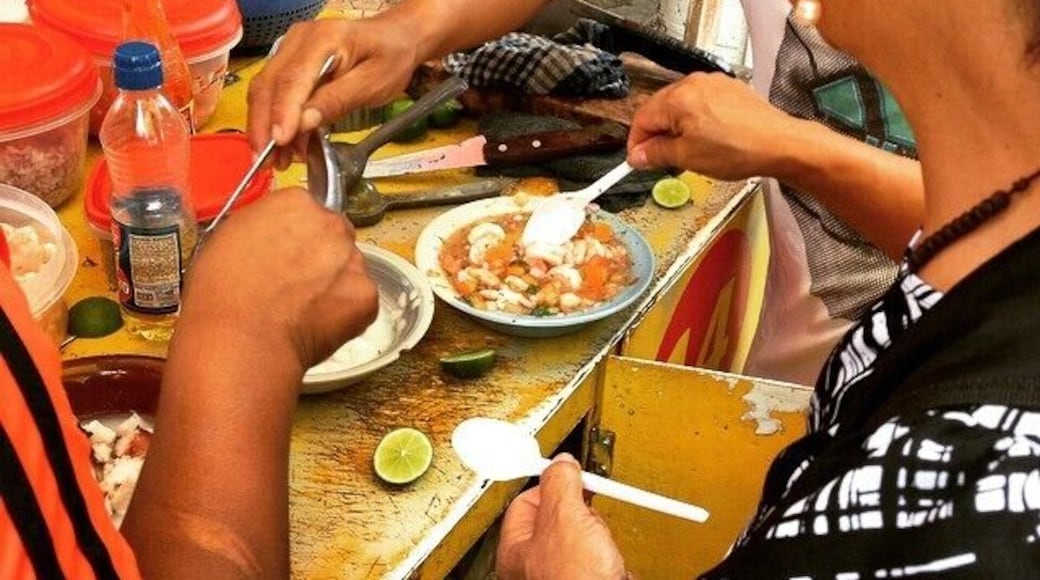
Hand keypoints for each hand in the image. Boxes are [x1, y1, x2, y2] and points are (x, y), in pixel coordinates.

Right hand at [182, 187, 378, 373]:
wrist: (241, 339)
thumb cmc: (225, 295)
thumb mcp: (229, 238)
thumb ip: (263, 228)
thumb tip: (273, 239)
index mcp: (295, 204)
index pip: (308, 211)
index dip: (296, 238)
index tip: (287, 254)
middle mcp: (330, 225)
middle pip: (335, 237)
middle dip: (321, 258)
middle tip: (296, 286)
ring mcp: (353, 260)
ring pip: (349, 270)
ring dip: (334, 286)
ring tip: (302, 310)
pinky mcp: (366, 296)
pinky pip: (360, 303)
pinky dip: (345, 316)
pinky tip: (316, 325)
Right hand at [247, 16, 422, 168]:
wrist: (394, 38)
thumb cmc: (389, 58)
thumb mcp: (373, 83)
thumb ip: (338, 101)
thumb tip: (304, 121)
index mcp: (324, 39)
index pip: (293, 78)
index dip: (282, 112)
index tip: (279, 141)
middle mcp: (299, 40)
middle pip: (269, 85)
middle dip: (264, 126)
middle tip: (267, 161)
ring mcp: (291, 49)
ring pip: (265, 91)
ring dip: (265, 127)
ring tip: (276, 160)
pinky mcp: (290, 63)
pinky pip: (274, 93)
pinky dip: (275, 121)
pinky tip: (285, 146)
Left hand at [496, 454, 626, 579]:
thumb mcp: (566, 518)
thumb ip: (560, 485)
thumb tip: (560, 464)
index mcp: (515, 548)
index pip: (527, 500)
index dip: (550, 483)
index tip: (567, 471)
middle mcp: (533, 565)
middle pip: (556, 518)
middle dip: (579, 510)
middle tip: (588, 512)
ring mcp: (560, 576)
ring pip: (581, 538)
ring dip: (597, 534)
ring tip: (601, 544)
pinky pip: (598, 559)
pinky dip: (608, 555)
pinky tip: (612, 562)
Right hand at [627, 72, 804, 180]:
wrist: (780, 144)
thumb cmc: (740, 149)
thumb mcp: (688, 158)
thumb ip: (657, 154)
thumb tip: (638, 156)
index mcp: (678, 98)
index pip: (642, 119)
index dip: (636, 143)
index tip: (637, 160)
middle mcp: (694, 84)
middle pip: (659, 109)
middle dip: (655, 135)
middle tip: (657, 159)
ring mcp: (713, 84)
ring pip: (680, 106)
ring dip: (675, 128)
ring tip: (684, 152)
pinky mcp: (729, 89)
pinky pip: (701, 103)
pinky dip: (695, 120)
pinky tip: (705, 140)